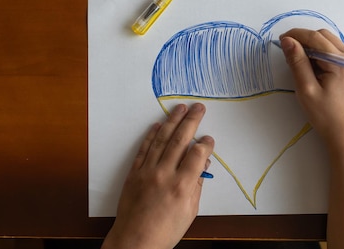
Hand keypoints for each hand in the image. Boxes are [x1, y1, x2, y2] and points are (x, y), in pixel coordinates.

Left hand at [102, 103, 213, 248]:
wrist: (135, 241)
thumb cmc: (165, 231)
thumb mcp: (190, 212)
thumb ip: (197, 185)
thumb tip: (202, 166)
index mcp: (182, 186)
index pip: (197, 155)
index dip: (205, 144)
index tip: (209, 138)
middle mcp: (164, 174)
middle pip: (180, 140)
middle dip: (191, 121)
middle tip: (199, 107)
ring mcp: (147, 172)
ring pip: (161, 139)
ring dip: (171, 121)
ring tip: (180, 108)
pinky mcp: (134, 173)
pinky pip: (144, 149)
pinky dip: (151, 135)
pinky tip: (157, 125)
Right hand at [279, 28, 343, 154]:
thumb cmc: (326, 116)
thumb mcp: (306, 89)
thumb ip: (297, 62)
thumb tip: (288, 41)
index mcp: (340, 62)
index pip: (315, 37)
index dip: (296, 35)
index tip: (281, 40)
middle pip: (324, 36)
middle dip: (305, 39)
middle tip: (289, 52)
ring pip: (330, 42)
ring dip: (313, 46)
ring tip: (301, 63)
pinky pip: (335, 52)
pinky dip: (322, 54)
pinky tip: (314, 69)